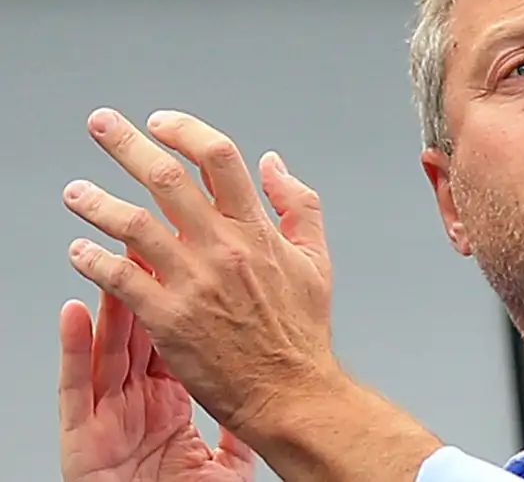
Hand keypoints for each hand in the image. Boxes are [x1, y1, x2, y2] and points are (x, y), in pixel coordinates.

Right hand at [59, 280, 254, 481]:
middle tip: (147, 251)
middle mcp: (136, 406)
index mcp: (169, 408)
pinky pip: (74, 387)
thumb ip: (239, 432)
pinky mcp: (82, 438)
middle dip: (141, 293)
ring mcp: (108, 419)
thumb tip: (262, 406)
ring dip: (110, 308)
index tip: (183, 270)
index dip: (174, 306)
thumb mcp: (227, 466)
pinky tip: (75, 313)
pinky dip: (73, 349)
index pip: (170, 344)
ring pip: (106, 350)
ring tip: (115, 264)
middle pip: (136, 337)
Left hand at [61, 107, 339, 439]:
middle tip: (100, 124)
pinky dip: (93, 259)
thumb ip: (298, 204)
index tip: (161, 122)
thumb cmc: (302, 330)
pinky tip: (79, 250)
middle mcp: (223, 248)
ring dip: (96, 202)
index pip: (218, 157)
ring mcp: (193, 282)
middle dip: (126, 143)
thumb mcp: (316, 258)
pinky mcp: (169, 319)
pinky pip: (119, 279)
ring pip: (132, 225)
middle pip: (165, 177)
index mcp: (257, 229)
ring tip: (74, 191)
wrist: (291, 390)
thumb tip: (273, 163)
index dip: (184, 131)